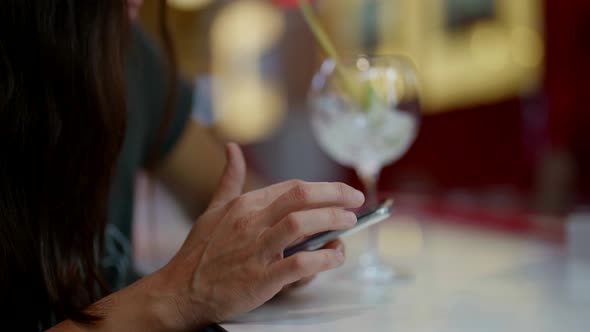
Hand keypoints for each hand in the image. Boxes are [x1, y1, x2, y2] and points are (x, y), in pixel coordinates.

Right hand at [155, 143, 364, 328]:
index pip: (292, 187)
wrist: (180, 291)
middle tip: (356, 201)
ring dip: (331, 222)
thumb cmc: (200, 252)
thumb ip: (229, 179)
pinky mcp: (260, 279)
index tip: (342, 192)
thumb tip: (232, 148)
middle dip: (335, 195)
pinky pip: (298, 264)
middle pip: (300, 196)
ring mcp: (256, 250)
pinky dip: (322, 259)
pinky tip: (333, 257)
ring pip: (301, 225)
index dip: (323, 188)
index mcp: (244, 205)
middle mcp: (251, 222)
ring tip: (348, 225)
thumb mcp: (213, 210)